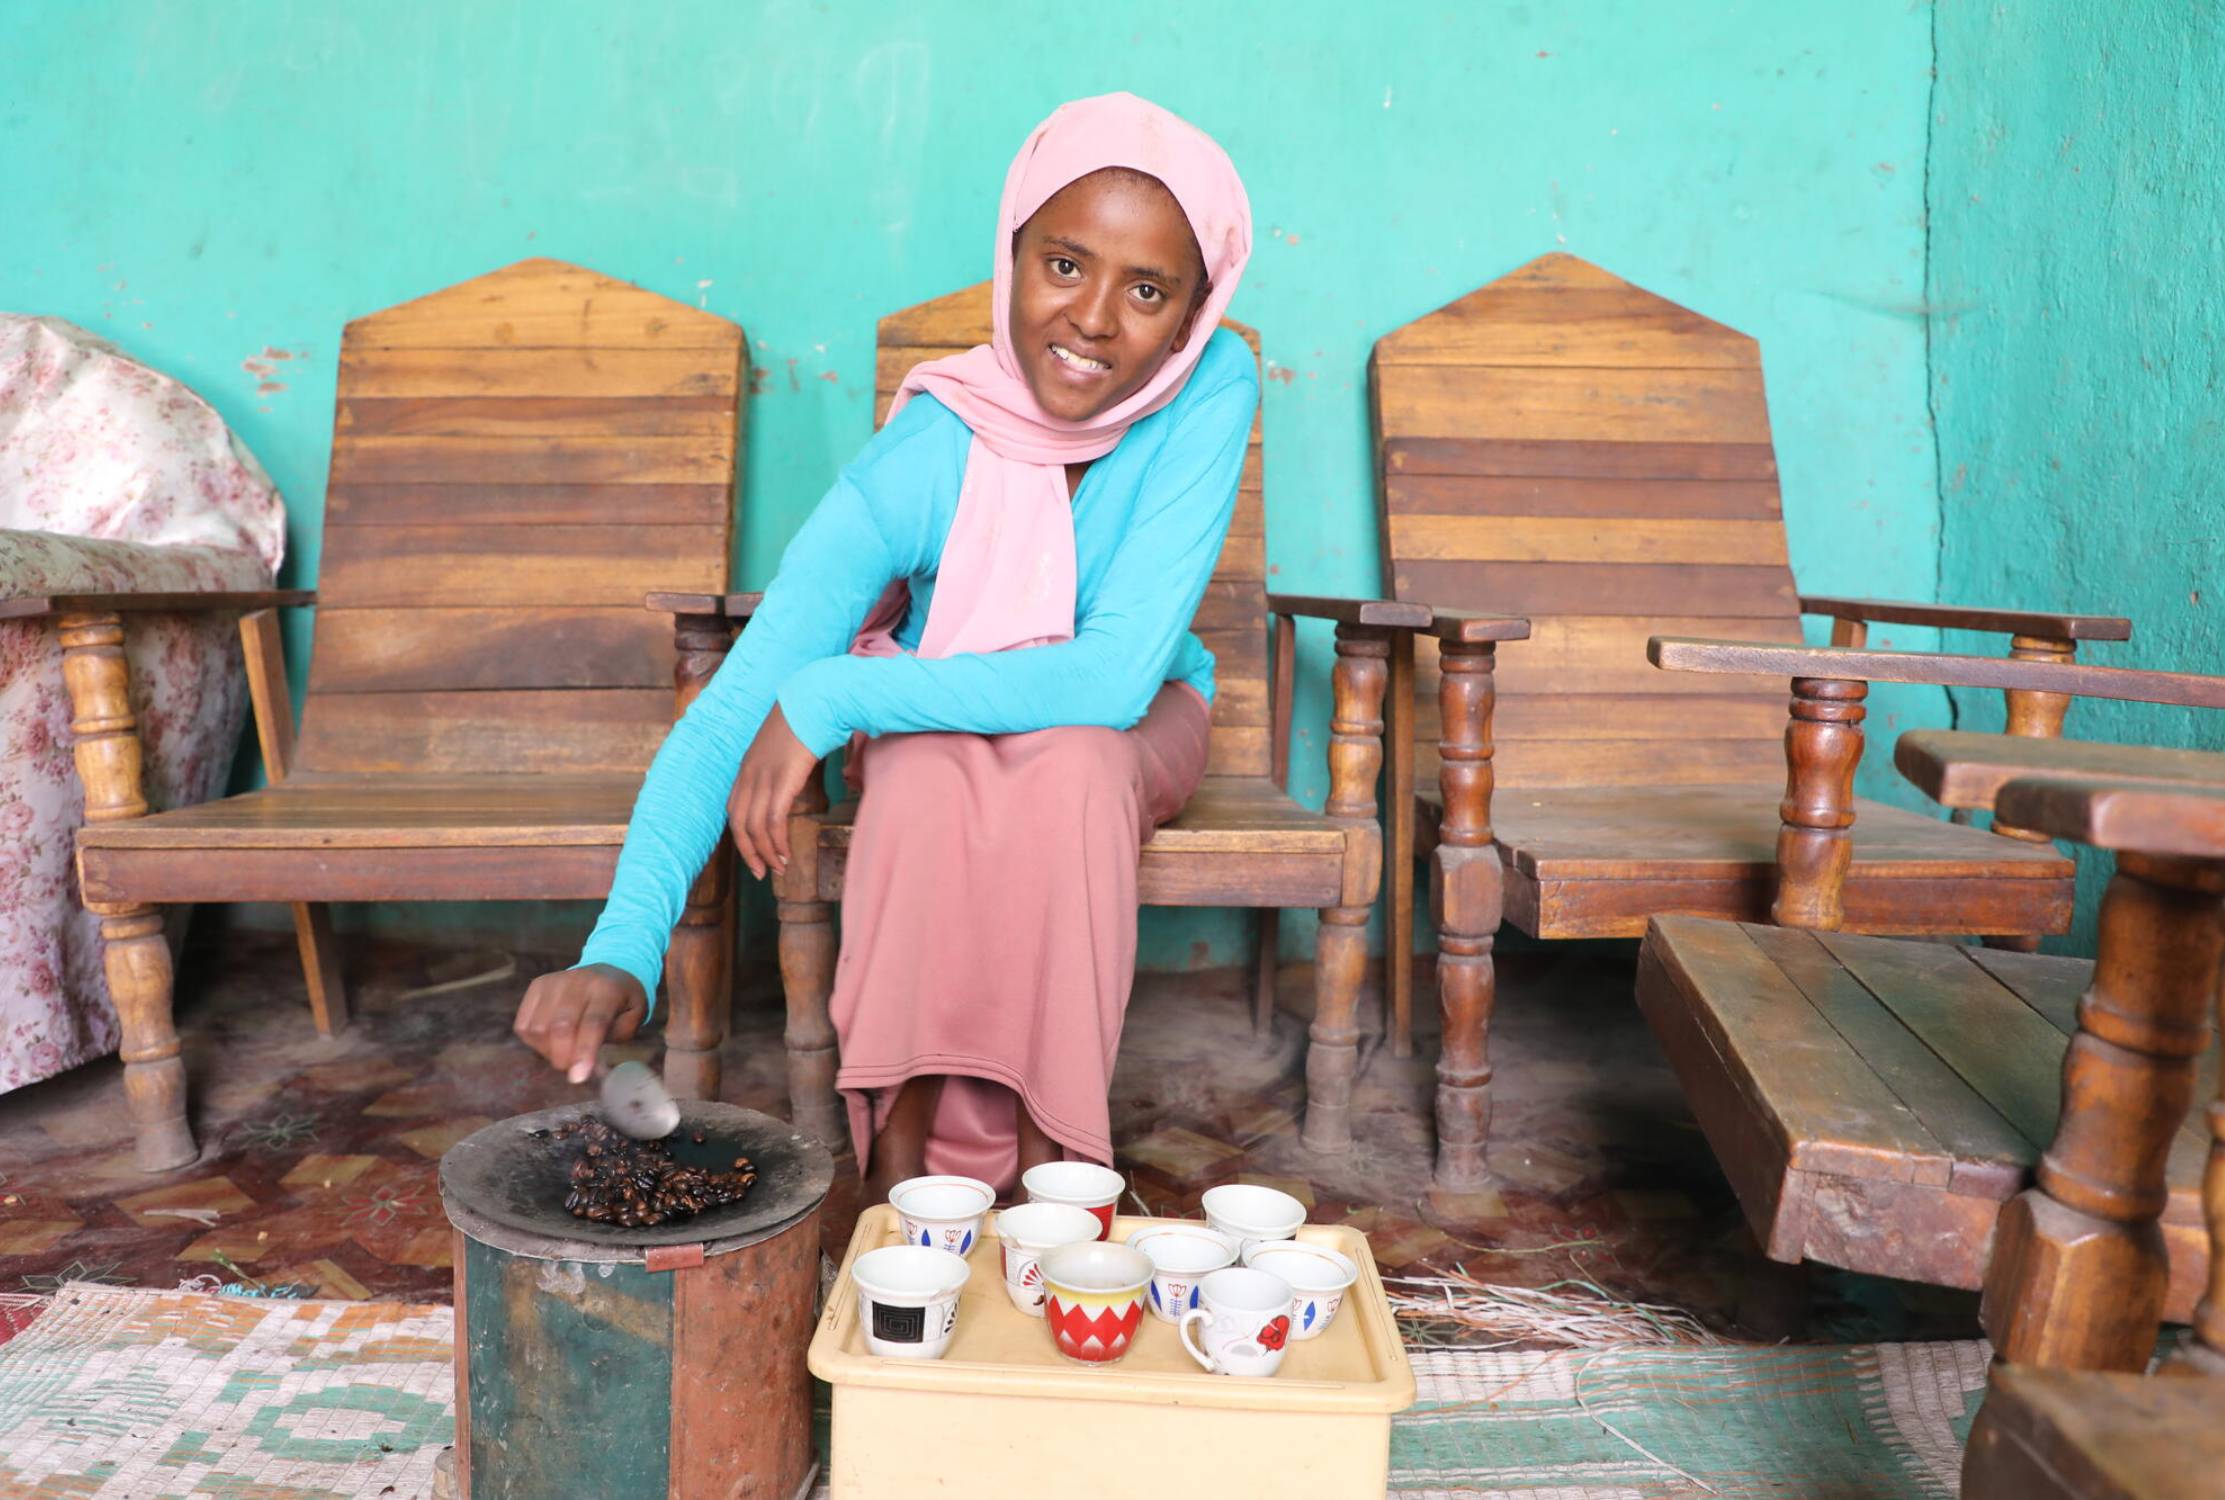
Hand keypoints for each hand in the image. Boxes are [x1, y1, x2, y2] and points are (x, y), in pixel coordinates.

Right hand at [514, 963, 647, 1082]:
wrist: (610, 972)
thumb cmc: (622, 1002)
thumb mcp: (633, 1018)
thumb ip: (614, 1039)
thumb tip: (590, 1066)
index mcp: (608, 989)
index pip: (593, 1023)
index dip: (584, 1052)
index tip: (578, 1078)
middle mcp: (578, 980)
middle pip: (560, 1026)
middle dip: (563, 1057)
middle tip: (573, 1068)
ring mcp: (554, 981)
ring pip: (537, 1028)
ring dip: (548, 1050)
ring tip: (564, 1050)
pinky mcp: (536, 986)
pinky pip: (523, 1025)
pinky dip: (534, 1042)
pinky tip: (551, 1039)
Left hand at [727, 704, 818, 879]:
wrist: (815, 699)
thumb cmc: (807, 719)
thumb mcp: (785, 745)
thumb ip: (781, 764)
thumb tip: (791, 778)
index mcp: (747, 767)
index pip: (734, 810)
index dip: (741, 837)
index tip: (754, 854)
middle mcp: (750, 774)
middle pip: (739, 824)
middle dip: (749, 853)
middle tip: (763, 873)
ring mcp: (765, 777)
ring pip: (755, 827)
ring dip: (766, 853)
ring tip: (779, 868)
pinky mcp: (783, 780)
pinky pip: (773, 820)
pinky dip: (777, 841)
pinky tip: (786, 853)